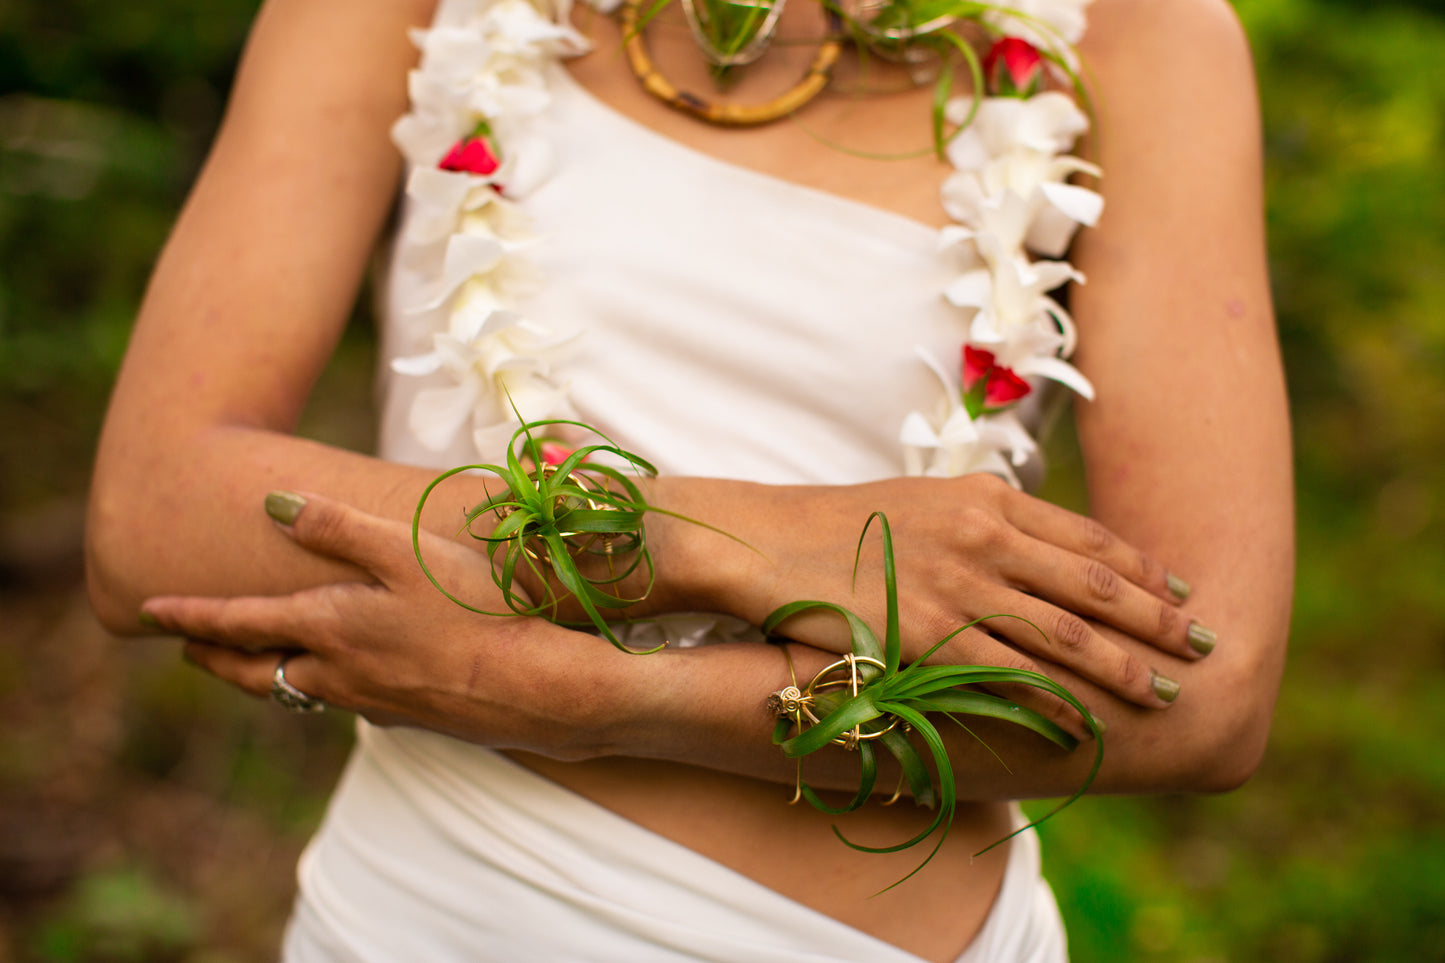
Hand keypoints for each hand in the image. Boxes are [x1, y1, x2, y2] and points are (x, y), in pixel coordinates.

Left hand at [140, 492, 618, 758]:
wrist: (532, 689)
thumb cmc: (472, 611)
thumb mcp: (405, 552)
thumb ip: (339, 528)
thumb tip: (274, 504)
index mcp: (329, 627)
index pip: (240, 622)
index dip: (191, 616)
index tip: (147, 612)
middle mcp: (338, 673)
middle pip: (256, 671)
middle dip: (216, 657)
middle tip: (187, 648)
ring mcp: (372, 702)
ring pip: (297, 692)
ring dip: (262, 676)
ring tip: (251, 662)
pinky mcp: (408, 717)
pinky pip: (345, 703)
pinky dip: (320, 689)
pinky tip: (342, 680)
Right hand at [666, 473, 1208, 710]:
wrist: (766, 542)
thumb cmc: (837, 525)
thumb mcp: (922, 503)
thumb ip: (982, 520)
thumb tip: (1029, 543)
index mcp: (986, 500)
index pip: (1086, 537)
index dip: (1143, 568)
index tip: (1181, 590)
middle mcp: (984, 537)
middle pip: (1093, 584)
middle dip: (1157, 619)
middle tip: (1203, 645)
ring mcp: (958, 586)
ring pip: (1063, 633)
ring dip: (1123, 666)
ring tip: (1165, 691)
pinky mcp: (926, 635)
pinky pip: (1008, 675)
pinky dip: (1055, 701)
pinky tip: (1087, 722)